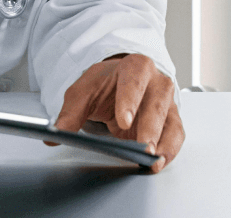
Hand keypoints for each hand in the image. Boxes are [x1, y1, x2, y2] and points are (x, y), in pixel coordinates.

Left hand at [49, 53, 184, 171]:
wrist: (117, 84)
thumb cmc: (105, 85)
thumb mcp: (83, 93)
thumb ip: (70, 113)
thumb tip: (55, 134)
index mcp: (135, 67)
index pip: (135, 79)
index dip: (130, 99)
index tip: (123, 121)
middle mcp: (156, 82)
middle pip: (158, 102)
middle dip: (151, 126)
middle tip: (143, 147)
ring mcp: (167, 102)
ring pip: (171, 121)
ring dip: (164, 143)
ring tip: (152, 161)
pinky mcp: (171, 121)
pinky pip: (175, 136)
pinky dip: (169, 151)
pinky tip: (157, 163)